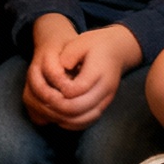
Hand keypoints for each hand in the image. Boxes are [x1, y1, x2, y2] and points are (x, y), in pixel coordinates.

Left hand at [23, 17, 141, 131]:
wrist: (118, 50)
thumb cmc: (96, 44)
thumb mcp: (81, 41)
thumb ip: (69, 55)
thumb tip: (60, 70)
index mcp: (99, 71)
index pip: (77, 89)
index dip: (60, 90)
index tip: (50, 86)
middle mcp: (105, 89)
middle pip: (79, 107)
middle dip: (59, 107)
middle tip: (45, 102)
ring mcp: (107, 99)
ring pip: (84, 118)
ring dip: (65, 118)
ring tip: (51, 111)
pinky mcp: (105, 105)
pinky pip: (89, 120)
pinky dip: (74, 122)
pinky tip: (62, 117)